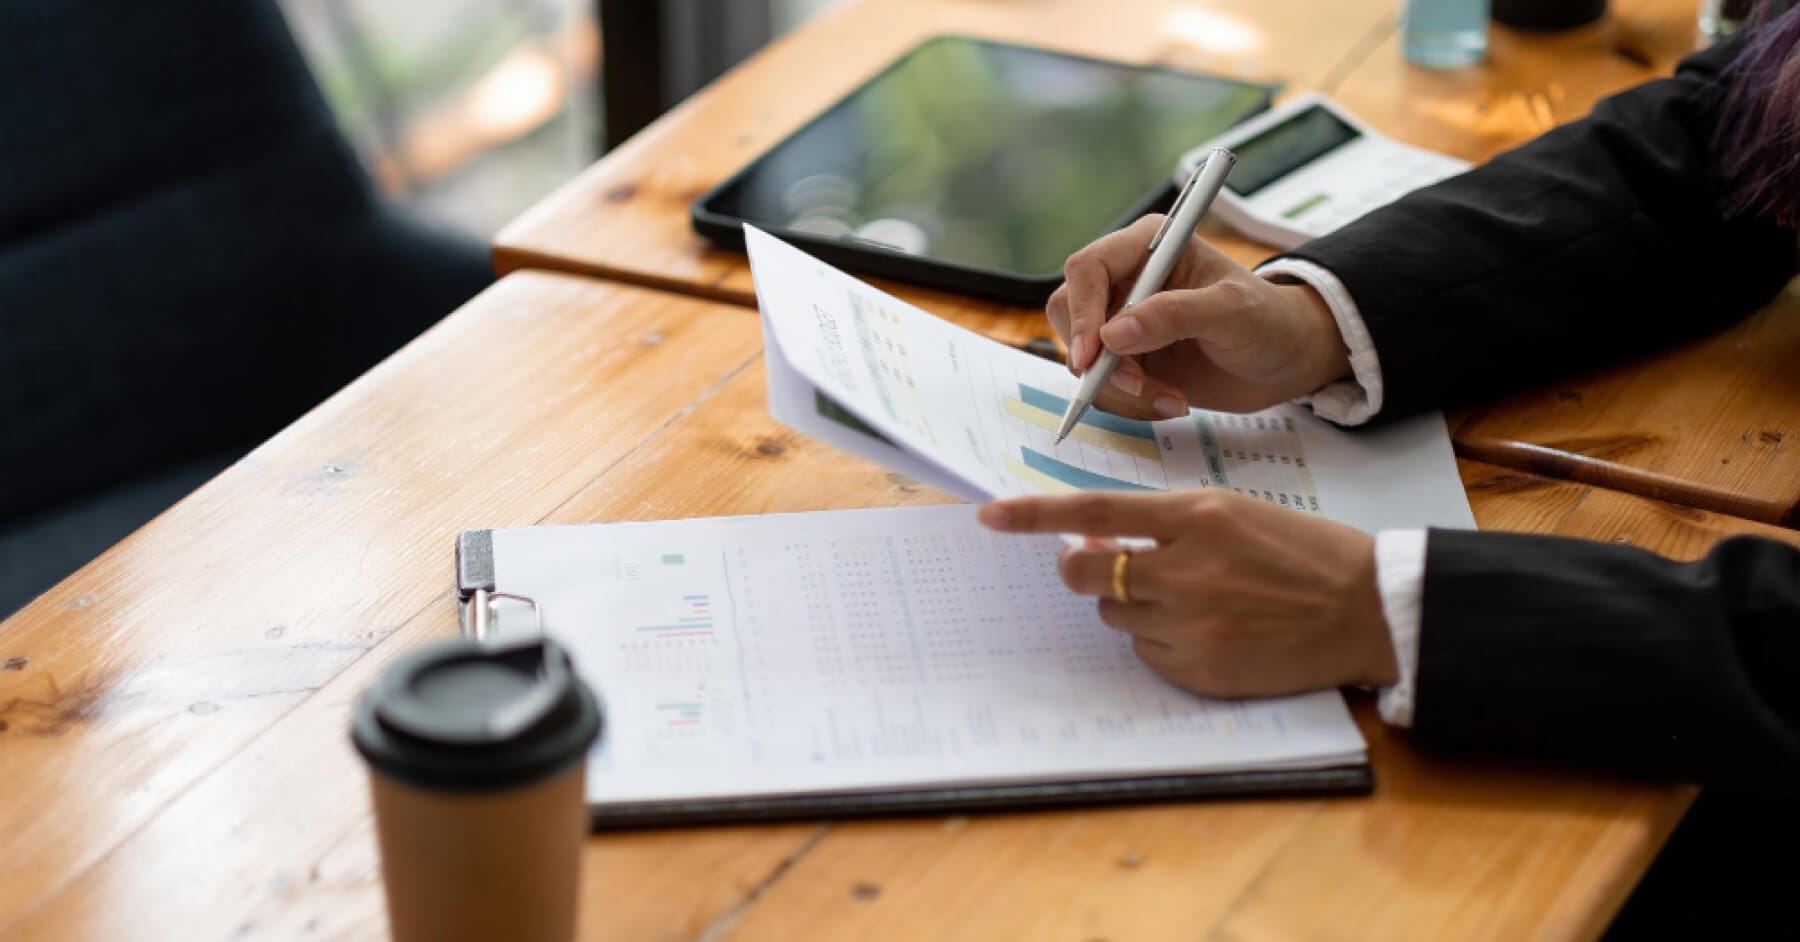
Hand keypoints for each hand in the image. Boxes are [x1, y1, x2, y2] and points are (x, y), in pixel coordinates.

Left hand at [977, 489, 1397, 698]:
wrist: (1367, 609)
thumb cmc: (1303, 553)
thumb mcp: (1234, 513)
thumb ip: (1164, 523)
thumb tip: (1096, 538)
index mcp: (1197, 517)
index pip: (1094, 511)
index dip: (1034, 516)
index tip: (990, 516)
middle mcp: (1186, 570)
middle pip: (1086, 572)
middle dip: (1081, 566)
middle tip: (1105, 562)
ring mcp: (1191, 625)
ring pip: (1113, 613)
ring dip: (1130, 602)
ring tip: (1188, 596)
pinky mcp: (1200, 669)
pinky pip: (1145, 653)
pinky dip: (1160, 640)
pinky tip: (1206, 630)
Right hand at [1046, 216, 1352, 417]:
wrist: (1284, 361)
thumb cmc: (1268, 320)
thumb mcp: (1232, 312)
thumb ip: (1175, 316)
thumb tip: (1113, 335)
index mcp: (1148, 247)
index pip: (1089, 268)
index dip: (1083, 311)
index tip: (1093, 356)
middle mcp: (1127, 280)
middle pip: (1069, 311)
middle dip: (1096, 357)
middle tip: (1135, 384)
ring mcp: (1123, 322)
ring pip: (1082, 355)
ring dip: (1119, 387)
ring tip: (1170, 399)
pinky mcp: (1126, 360)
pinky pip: (1102, 385)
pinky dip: (1131, 403)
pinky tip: (1172, 402)